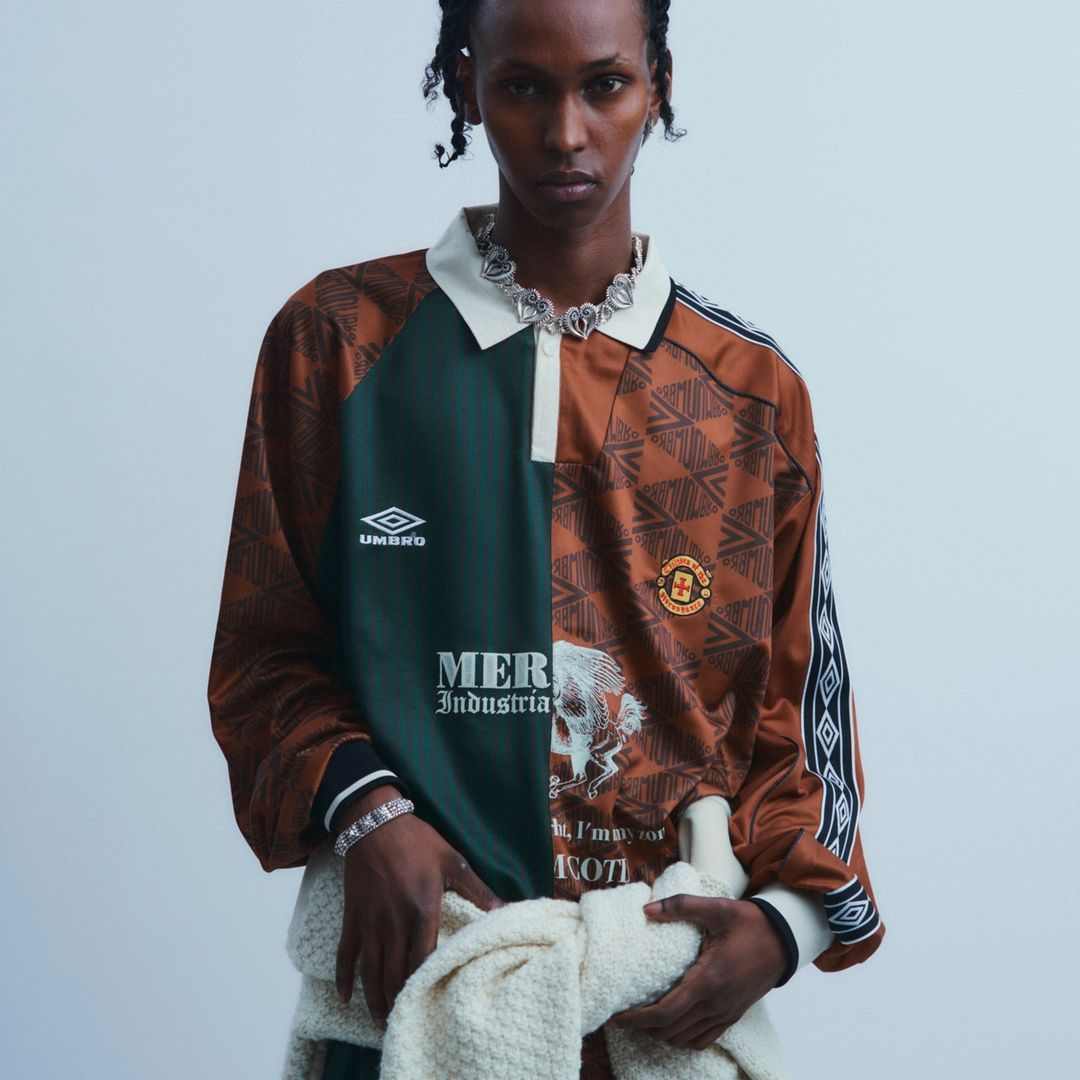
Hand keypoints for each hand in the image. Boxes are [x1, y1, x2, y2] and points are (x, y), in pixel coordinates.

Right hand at [333, 785, 506, 1025]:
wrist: (374, 822)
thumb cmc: (417, 841)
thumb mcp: (453, 860)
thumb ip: (477, 889)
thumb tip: (503, 908)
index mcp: (422, 910)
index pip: (423, 959)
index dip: (424, 984)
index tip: (429, 1003)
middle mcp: (394, 922)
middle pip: (395, 973)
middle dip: (399, 1001)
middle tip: (404, 1021)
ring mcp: (370, 921)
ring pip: (371, 970)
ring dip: (375, 998)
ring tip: (381, 1020)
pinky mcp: (353, 916)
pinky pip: (345, 953)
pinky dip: (344, 977)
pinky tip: (346, 998)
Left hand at [609, 895, 786, 1050]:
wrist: (784, 940)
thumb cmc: (750, 924)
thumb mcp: (717, 908)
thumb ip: (681, 906)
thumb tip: (647, 910)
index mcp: (708, 979)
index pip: (666, 1012)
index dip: (638, 1018)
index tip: (618, 1015)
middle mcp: (716, 1003)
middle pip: (670, 1030)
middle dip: (643, 1027)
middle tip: (624, 1015)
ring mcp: (725, 1013)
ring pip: (685, 1038)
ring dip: (661, 1033)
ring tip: (643, 1018)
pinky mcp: (732, 1015)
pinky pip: (703, 1038)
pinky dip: (683, 1037)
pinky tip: (672, 1025)